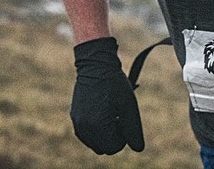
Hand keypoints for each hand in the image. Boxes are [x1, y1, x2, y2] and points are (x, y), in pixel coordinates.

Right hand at [70, 37, 144, 154]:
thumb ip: (133, 129)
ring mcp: (77, 123)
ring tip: (112, 113)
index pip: (114, 147)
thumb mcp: (129, 105)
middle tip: (119, 116)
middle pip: (104, 148)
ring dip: (105, 134)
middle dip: (114, 137)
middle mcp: (84, 128)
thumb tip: (138, 149)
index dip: (124, 136)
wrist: (95, 64)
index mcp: (97, 126)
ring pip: (95, 143)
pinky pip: (87, 135)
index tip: (125, 118)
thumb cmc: (115, 83)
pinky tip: (103, 111)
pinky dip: (97, 130)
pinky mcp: (75, 117)